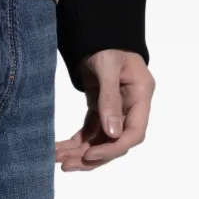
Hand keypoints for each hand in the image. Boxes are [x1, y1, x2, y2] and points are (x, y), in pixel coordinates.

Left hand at [55, 50, 154, 171]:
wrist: (96, 33)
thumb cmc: (106, 44)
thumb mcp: (108, 67)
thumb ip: (110, 99)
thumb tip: (113, 134)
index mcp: (141, 96)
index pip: (134, 133)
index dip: (113, 149)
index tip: (90, 155)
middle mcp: (131, 108)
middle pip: (115, 143)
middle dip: (91, 157)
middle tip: (66, 165)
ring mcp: (116, 111)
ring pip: (100, 142)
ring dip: (79, 153)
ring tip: (57, 159)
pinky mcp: (100, 110)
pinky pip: (89, 133)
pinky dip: (75, 143)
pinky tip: (59, 149)